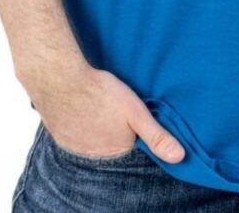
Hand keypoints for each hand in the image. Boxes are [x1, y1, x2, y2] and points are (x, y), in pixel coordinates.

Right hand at [22, 61, 185, 162]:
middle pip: (109, 141)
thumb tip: (180, 157)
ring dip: (93, 125)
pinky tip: (79, 106)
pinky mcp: (59, 135)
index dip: (131, 126)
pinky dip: (76, 122)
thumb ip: (157, 136)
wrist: (62, 80)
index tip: (127, 111)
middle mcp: (95, 154)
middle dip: (112, 127)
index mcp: (116, 149)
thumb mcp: (137, 112)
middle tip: (110, 105)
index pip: (129, 143)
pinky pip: (72, 132)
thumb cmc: (102, 93)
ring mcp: (74, 146)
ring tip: (96, 104)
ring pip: (89, 137)